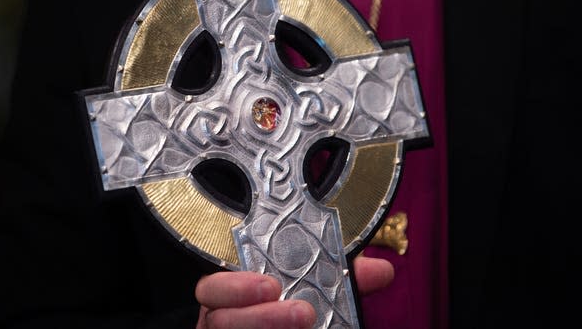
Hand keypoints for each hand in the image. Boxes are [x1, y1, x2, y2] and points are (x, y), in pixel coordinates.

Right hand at [195, 256, 393, 328]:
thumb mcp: (316, 290)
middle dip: (259, 318)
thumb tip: (381, 270)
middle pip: (219, 321)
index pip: (212, 287)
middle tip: (303, 312)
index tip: (271, 284)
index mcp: (231, 294)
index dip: (233, 286)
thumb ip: (342, 279)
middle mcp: (220, 321)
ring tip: (305, 324)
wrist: (300, 322)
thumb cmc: (293, 303)